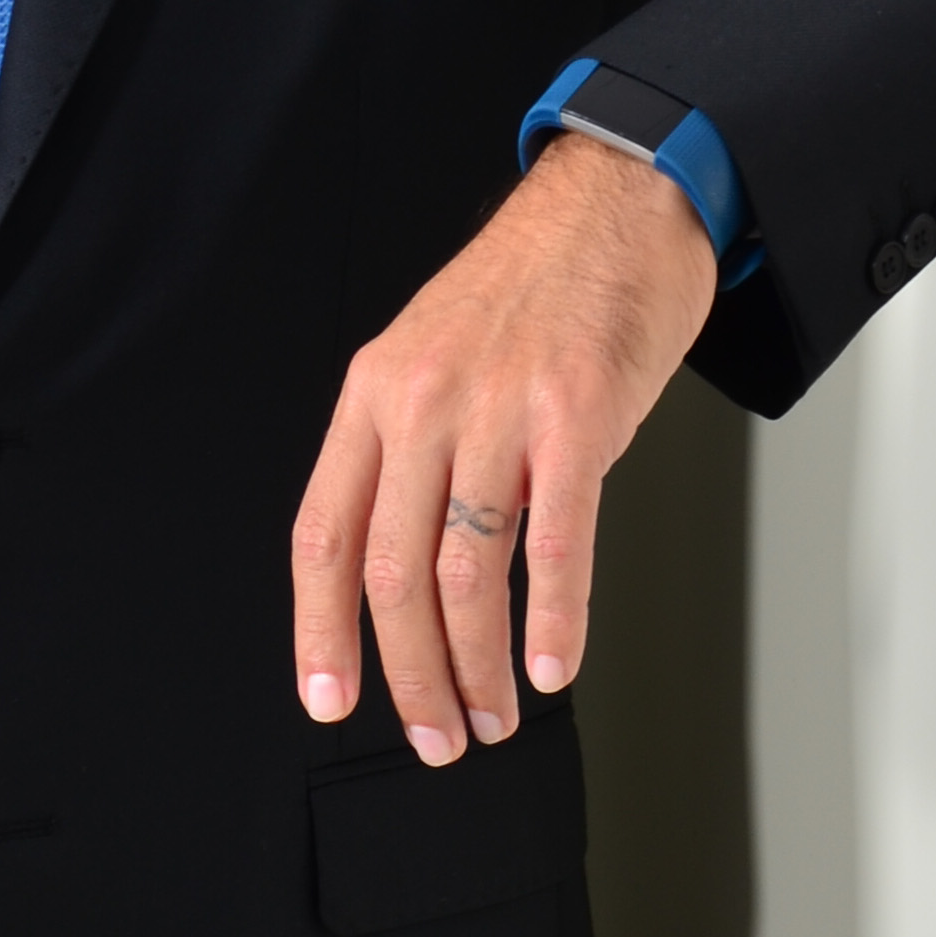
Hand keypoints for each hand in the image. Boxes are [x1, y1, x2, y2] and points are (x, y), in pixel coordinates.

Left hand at [289, 133, 719, 765]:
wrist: (617, 200)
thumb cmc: (534, 284)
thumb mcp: (436, 353)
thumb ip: (414, 450)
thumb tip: (408, 573)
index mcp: (376, 388)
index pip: (323, 531)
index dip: (318, 628)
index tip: (329, 699)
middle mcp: (424, 398)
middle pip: (392, 573)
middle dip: (412, 675)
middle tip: (436, 736)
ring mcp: (499, 405)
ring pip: (467, 573)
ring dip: (479, 667)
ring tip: (494, 715)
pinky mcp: (577, 413)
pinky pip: (555, 542)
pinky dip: (554, 620)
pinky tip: (553, 666)